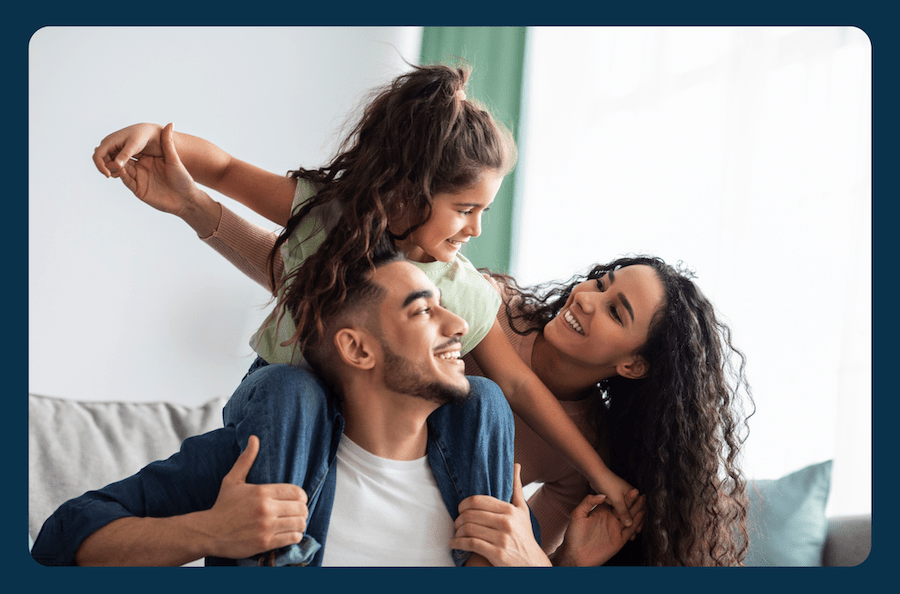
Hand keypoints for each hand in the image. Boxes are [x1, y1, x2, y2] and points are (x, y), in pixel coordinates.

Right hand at [93, 123, 163, 177]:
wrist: (151, 132)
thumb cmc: (143, 136)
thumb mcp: (134, 145)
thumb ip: (125, 155)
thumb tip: (116, 165)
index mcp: (109, 141)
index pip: (97, 156)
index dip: (100, 167)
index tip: (108, 175)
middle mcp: (109, 145)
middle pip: (102, 162)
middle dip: (109, 169)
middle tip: (121, 173)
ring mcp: (114, 150)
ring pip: (108, 164)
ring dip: (114, 170)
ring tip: (123, 172)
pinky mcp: (120, 154)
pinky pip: (115, 163)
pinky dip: (119, 168)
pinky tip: (126, 170)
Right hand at [109, 122, 202, 216]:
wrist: (187, 198)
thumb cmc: (183, 179)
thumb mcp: (174, 159)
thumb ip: (168, 142)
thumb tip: (171, 123)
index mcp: (147, 159)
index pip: (129, 152)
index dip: (121, 147)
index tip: (114, 141)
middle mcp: (141, 168)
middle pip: (121, 160)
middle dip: (113, 156)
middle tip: (107, 151)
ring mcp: (139, 179)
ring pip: (121, 170)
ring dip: (114, 164)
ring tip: (112, 160)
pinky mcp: (139, 190)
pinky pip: (127, 181)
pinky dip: (121, 174)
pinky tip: (118, 169)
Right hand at [199, 435, 308, 559]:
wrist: (208, 532)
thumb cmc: (222, 506)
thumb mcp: (233, 480)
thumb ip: (246, 459)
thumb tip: (254, 438)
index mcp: (262, 491)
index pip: (297, 492)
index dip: (301, 496)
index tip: (297, 500)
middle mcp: (266, 509)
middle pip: (301, 508)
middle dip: (302, 510)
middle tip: (297, 512)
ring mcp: (266, 527)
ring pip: (300, 523)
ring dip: (300, 523)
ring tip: (294, 522)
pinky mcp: (265, 542)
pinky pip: (292, 538)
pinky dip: (295, 536)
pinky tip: (289, 533)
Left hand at [451, 464, 550, 565]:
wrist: (533, 564)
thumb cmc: (525, 535)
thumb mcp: (523, 510)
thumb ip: (516, 488)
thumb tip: (516, 465)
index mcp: (510, 510)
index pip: (477, 501)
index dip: (463, 504)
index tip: (460, 509)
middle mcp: (506, 522)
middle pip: (470, 514)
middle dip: (458, 519)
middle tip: (456, 523)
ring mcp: (502, 539)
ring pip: (469, 529)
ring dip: (457, 532)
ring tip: (456, 533)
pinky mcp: (497, 554)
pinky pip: (471, 544)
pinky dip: (458, 543)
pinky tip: (455, 544)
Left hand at [553, 489, 645, 565]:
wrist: (575, 554)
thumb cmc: (573, 534)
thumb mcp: (578, 514)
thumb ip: (589, 502)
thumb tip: (602, 495)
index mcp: (601, 512)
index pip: (615, 502)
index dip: (624, 496)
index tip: (632, 490)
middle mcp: (609, 519)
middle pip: (624, 509)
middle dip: (634, 502)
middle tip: (642, 495)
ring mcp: (614, 529)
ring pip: (629, 518)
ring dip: (637, 511)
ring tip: (644, 503)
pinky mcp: (619, 539)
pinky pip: (629, 530)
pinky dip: (636, 523)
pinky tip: (640, 516)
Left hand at [590, 467, 638, 527]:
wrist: (595, 474)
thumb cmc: (607, 484)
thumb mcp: (617, 500)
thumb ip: (623, 512)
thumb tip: (630, 524)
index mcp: (632, 494)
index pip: (640, 510)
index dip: (639, 521)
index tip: (638, 531)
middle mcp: (628, 496)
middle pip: (634, 513)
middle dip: (634, 523)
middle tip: (634, 535)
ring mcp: (620, 498)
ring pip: (625, 512)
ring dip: (627, 522)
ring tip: (627, 533)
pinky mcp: (613, 499)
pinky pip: (618, 511)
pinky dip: (620, 518)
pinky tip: (618, 525)